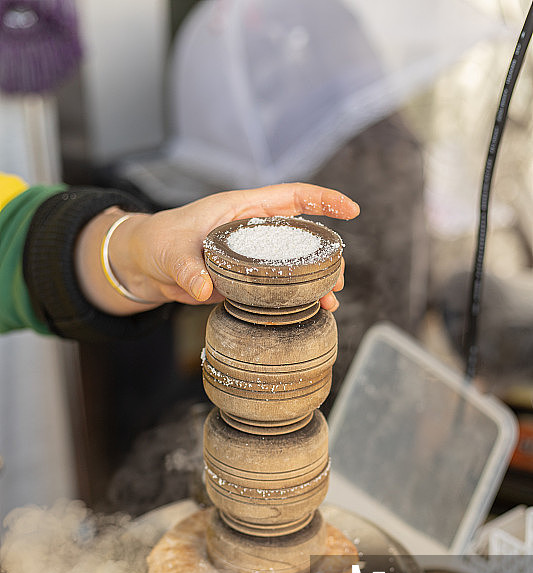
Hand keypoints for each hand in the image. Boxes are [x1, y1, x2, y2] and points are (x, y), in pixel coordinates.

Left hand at [76, 183, 358, 314]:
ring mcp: (252, 258)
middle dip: (325, 254)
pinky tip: (308, 314)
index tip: (351, 210)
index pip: (291, 197)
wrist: (144, 265)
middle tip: (336, 279)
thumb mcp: (170, 251)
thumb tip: (202, 289)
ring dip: (313, 281)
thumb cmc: (157, 243)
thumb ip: (186, 268)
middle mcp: (253, 231)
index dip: (323, 201)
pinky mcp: (246, 281)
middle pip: (300, 236)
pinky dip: (294, 301)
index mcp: (242, 209)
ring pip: (293, 265)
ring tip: (329, 301)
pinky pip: (277, 289)